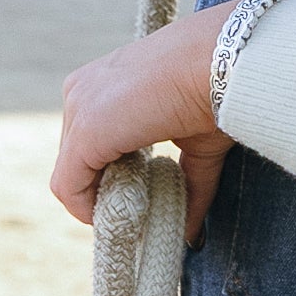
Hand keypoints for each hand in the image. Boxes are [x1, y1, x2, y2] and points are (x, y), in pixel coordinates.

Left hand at [52, 4, 236, 239]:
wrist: (227, 61)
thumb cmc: (218, 89)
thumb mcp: (194, 142)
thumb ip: (184, 183)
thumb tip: (191, 234)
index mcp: (101, 83)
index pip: (85, 145)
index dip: (109, 178)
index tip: (142, 195)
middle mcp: (81, 90)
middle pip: (75, 162)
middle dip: (106, 191)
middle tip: (143, 208)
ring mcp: (79, 106)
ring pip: (70, 176)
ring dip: (101, 202)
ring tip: (140, 209)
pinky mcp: (87, 130)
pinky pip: (69, 186)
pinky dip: (90, 210)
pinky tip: (125, 214)